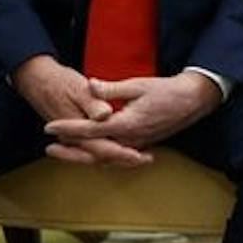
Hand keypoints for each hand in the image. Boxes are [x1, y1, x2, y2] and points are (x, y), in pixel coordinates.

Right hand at [10, 54, 145, 166]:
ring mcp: (73, 139)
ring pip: (97, 155)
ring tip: (141, 158)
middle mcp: (73, 139)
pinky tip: (125, 149)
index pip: (101, 148)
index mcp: (75, 129)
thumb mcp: (78, 88)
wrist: (37, 81)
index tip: (139, 155)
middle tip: (147, 159)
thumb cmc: (59, 82)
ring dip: (117, 158)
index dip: (122, 153)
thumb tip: (105, 114)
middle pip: (101, 156)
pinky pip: (93, 149)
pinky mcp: (75, 135)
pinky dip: (109, 151)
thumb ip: (92, 103)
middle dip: (124, 160)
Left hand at [42, 73, 221, 164]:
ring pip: (103, 158)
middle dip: (70, 153)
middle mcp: (130, 139)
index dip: (68, 128)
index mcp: (127, 124)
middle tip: (49, 150)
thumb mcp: (138, 85)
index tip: (49, 127)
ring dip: (82, 156)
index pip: (90, 129)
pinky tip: (89, 152)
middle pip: (93, 152)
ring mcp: (136, 145)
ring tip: (64, 152)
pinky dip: (99, 156)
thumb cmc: (167, 91)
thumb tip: (90, 84)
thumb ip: (111, 88)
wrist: (193, 101)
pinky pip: (115, 156)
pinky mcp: (140, 145)